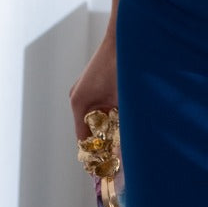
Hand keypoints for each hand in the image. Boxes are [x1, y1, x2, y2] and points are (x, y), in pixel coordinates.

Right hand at [69, 25, 118, 146]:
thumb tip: (126, 151)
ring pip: (98, 119)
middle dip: (106, 143)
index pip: (83, 139)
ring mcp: (87, 90)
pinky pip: (102, 108)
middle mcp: (79, 97)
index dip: (96, 155)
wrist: (127, 36)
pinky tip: (128, 118)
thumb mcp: (125, 100)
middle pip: (90, 130)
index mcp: (79, 103)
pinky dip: (113, 116)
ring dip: (111, 128)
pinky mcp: (97, 84)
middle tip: (122, 158)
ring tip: (127, 139)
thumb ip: (123, 126)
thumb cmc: (123, 66)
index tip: (108, 170)